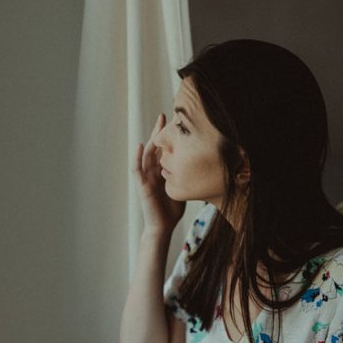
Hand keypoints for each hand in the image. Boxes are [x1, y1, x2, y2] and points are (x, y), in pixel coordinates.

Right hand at [132, 113, 185, 232]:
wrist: (162, 227)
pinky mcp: (141, 185)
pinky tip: (141, 145)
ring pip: (147, 153)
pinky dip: (137, 156)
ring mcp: (146, 177)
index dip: (168, 136)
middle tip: (164, 115)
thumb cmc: (172, 210)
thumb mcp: (183, 187)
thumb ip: (187, 176)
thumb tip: (205, 164)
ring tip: (156, 125)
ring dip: (151, 138)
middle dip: (159, 131)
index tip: (176, 122)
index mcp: (162, 171)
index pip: (165, 149)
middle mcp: (152, 171)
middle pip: (155, 147)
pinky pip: (137, 168)